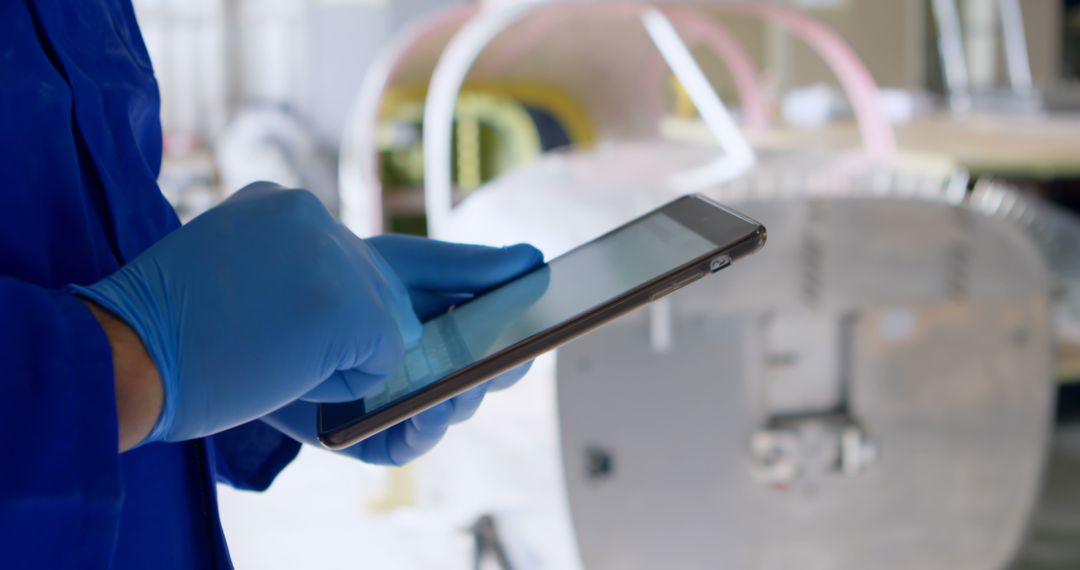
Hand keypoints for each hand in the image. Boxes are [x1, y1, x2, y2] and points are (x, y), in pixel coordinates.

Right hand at [71, 182, 420, 442]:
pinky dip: (341, 383)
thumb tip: (342, 293)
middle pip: (377, 287)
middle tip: (265, 342)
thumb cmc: (159, 331)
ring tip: (265, 352)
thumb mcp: (225, 269)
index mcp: (280, 203)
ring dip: (335, 356)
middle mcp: (313, 214)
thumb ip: (285, 266)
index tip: (285, 315)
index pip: (345, 257)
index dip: (327, 300)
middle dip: (339, 331)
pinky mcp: (350, 306)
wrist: (121, 354)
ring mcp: (334, 256)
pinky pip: (383, 360)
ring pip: (383, 323)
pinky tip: (281, 369)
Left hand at [263, 234, 543, 465]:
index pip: (501, 342)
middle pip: (483, 381)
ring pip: (452, 412)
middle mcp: (431, 372)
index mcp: (449, 332)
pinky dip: (424, 429)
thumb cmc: (340, 283)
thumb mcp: (406, 266)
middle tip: (510, 357)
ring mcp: (401, 405)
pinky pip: (408, 443)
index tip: (540, 331)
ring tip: (463, 381)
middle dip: (498, 371)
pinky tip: (429, 408)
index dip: (523, 340)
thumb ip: (467, 266)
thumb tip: (532, 258)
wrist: (262, 309)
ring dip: (462, 398)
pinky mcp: (369, 437)